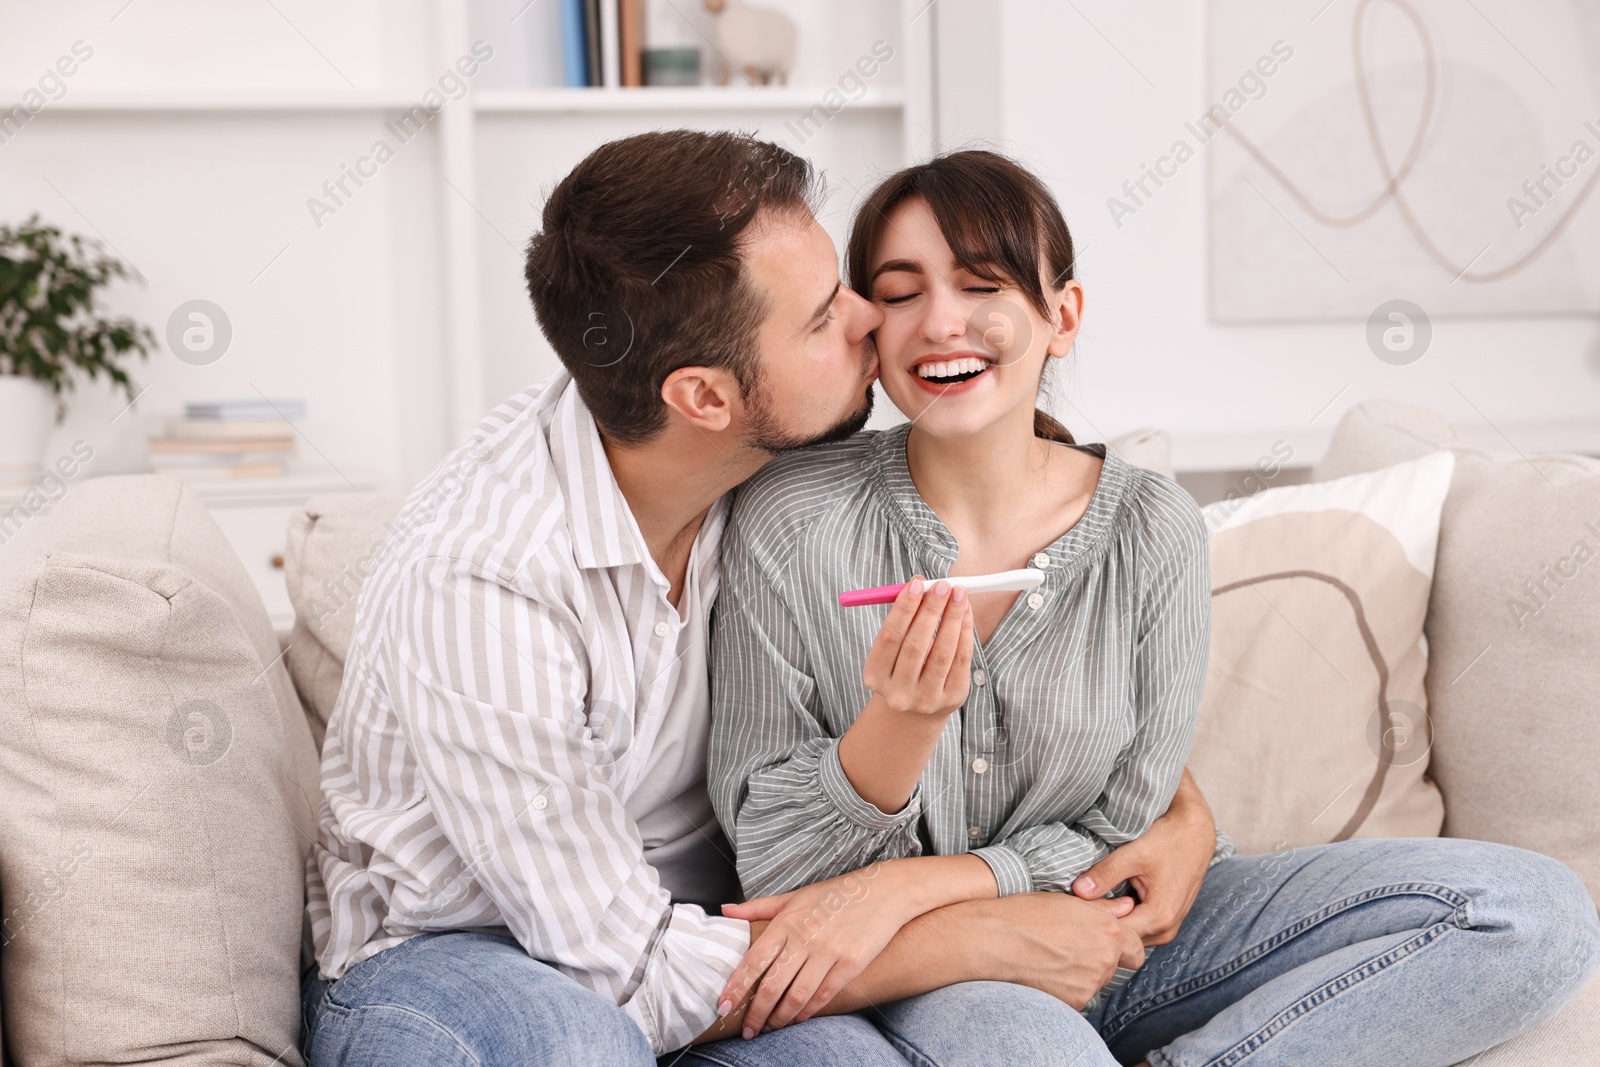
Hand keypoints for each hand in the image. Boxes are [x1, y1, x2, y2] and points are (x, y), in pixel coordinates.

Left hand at [717, 863, 910, 1036]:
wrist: (883, 891)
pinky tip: (798, 1018)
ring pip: (797, 995)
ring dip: (781, 1017)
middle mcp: (805, 938)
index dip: (736, 986)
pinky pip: (823, 995)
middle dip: (756, 1013)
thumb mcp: (795, 896)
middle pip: (772, 985)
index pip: (754, 960)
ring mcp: (829, 952)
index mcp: (787, 921)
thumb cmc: (835, 894)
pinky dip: (808, 1011)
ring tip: (771, 1028)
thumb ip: (758, 908)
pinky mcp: (850, 964)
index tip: (723, 1006)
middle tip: (749, 1030)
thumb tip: (725, 911)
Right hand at [861, 577, 973, 716]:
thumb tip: (921, 583)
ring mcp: (925, 700)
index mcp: (875, 676)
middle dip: (931, 611)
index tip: (917, 584)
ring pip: (942, 653)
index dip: (904, 609)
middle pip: (915, 646)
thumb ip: (904, 616)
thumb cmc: (903, 664)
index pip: (889, 637)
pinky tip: (966, 613)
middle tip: (942, 585)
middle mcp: (898, 692)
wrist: (916, 707)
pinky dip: (965, 633)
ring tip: (959, 594)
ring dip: (952, 618)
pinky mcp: (951, 699)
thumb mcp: (894, 645)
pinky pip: (960, 660)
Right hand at [978, 892, 1145, 1009]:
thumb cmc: (1024, 914)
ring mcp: (1089, 984)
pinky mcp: (1073, 1002)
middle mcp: (1104, 959)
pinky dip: (1067, 986)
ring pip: (1095, 981)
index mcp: (1108, 931)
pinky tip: (1045, 970)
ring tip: (1052, 956)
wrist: (991, 941)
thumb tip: (1126, 907)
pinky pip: (1078, 994)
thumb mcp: (1066, 901)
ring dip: (1082, 972)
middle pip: (1116, 965)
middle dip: (1101, 957)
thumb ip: (1104, 908)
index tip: (1108, 940)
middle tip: (1072, 946)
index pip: (1136, 947)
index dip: (1124, 943)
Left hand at [1071, 768, 1215, 945]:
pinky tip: (1104, 901)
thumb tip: (1078, 891)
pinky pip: (1136, 926)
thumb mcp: (1135, 853)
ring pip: (1128, 935)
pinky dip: (1120, 917)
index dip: (1092, 922)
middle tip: (1073, 906)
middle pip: (1122, 938)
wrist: (1196, 832)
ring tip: (1087, 903)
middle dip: (1098, 924)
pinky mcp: (1164, 920)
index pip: (1116, 934)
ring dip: (1109, 922)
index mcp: (1160, 917)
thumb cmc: (1170, 839)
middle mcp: (1166, 930)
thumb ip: (1106, 873)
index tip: (1071, 908)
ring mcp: (1167, 928)